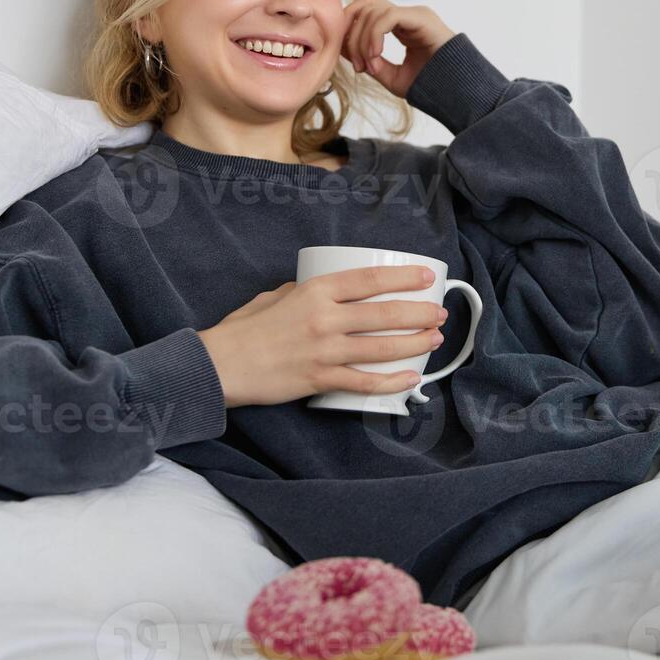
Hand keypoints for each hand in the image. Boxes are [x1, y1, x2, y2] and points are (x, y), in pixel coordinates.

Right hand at [197, 265, 449, 408]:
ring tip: (435, 339)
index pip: (368, 279)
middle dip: (419, 313)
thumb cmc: (244, 329)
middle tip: (438, 312)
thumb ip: (303, 291)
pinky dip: (391, 382)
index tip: (426, 277)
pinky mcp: (320, 380)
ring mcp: (324, 351)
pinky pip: (364, 382)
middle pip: (384, 313)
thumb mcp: (274, 296)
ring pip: (382, 348)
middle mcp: (324, 318)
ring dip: (415, 344)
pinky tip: (410, 378)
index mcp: (314, 291)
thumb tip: (325, 290)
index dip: (402, 278)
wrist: (220, 365)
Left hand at [339, 0, 455, 98]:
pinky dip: (375, 35)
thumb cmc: (430, 84)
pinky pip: (388, 17)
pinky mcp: (420, 17)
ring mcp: (414, 14)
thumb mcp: (393, 77)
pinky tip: (375, 55)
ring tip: (369, 65)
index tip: (351, 61)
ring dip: (363, 40)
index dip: (351, 32)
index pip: (366, 13)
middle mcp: (407, 16)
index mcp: (401, 26)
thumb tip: (355, 55)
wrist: (456, 90)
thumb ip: (373, 64)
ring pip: (373, 11)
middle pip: (366, 6)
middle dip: (352, 34)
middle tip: (357, 65)